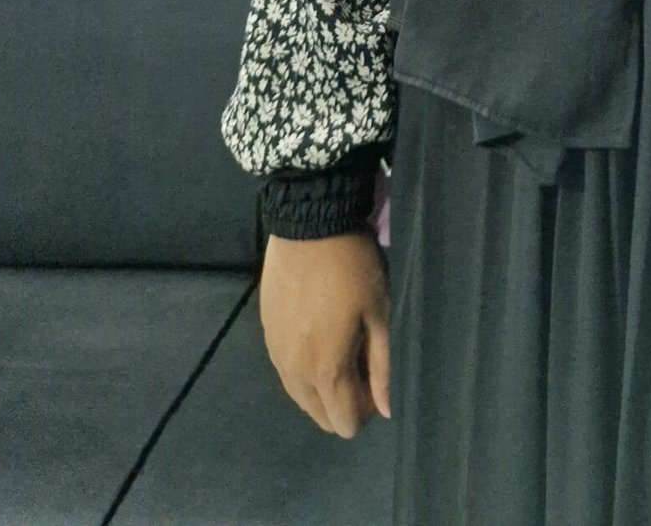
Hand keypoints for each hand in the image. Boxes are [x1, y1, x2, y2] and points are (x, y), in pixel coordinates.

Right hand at [259, 230, 390, 437]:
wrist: (307, 227)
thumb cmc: (353, 268)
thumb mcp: (378, 314)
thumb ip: (380, 367)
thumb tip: (384, 409)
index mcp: (326, 371)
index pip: (343, 423)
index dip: (365, 412)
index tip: (375, 380)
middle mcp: (295, 373)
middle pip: (319, 416)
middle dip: (343, 404)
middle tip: (361, 364)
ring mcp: (275, 355)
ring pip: (300, 396)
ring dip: (322, 388)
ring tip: (341, 349)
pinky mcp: (266, 334)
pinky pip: (286, 371)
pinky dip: (304, 369)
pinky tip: (318, 337)